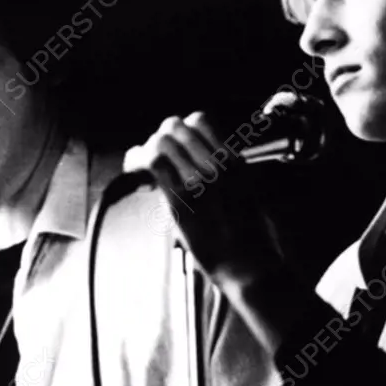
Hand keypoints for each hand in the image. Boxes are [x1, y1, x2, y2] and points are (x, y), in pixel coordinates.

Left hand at [125, 112, 278, 284]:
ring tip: (141, 167)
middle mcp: (215, 165)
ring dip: (146, 151)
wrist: (249, 265)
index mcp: (233, 161)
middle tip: (154, 157)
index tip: (173, 145)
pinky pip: (153, 165)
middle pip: (176, 126)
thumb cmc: (251, 240)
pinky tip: (134, 172)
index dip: (180, 129)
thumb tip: (207, 170)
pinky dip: (138, 163)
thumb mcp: (248, 195)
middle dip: (160, 138)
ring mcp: (198, 181)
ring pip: (161, 141)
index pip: (200, 121)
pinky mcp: (181, 201)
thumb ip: (228, 177)